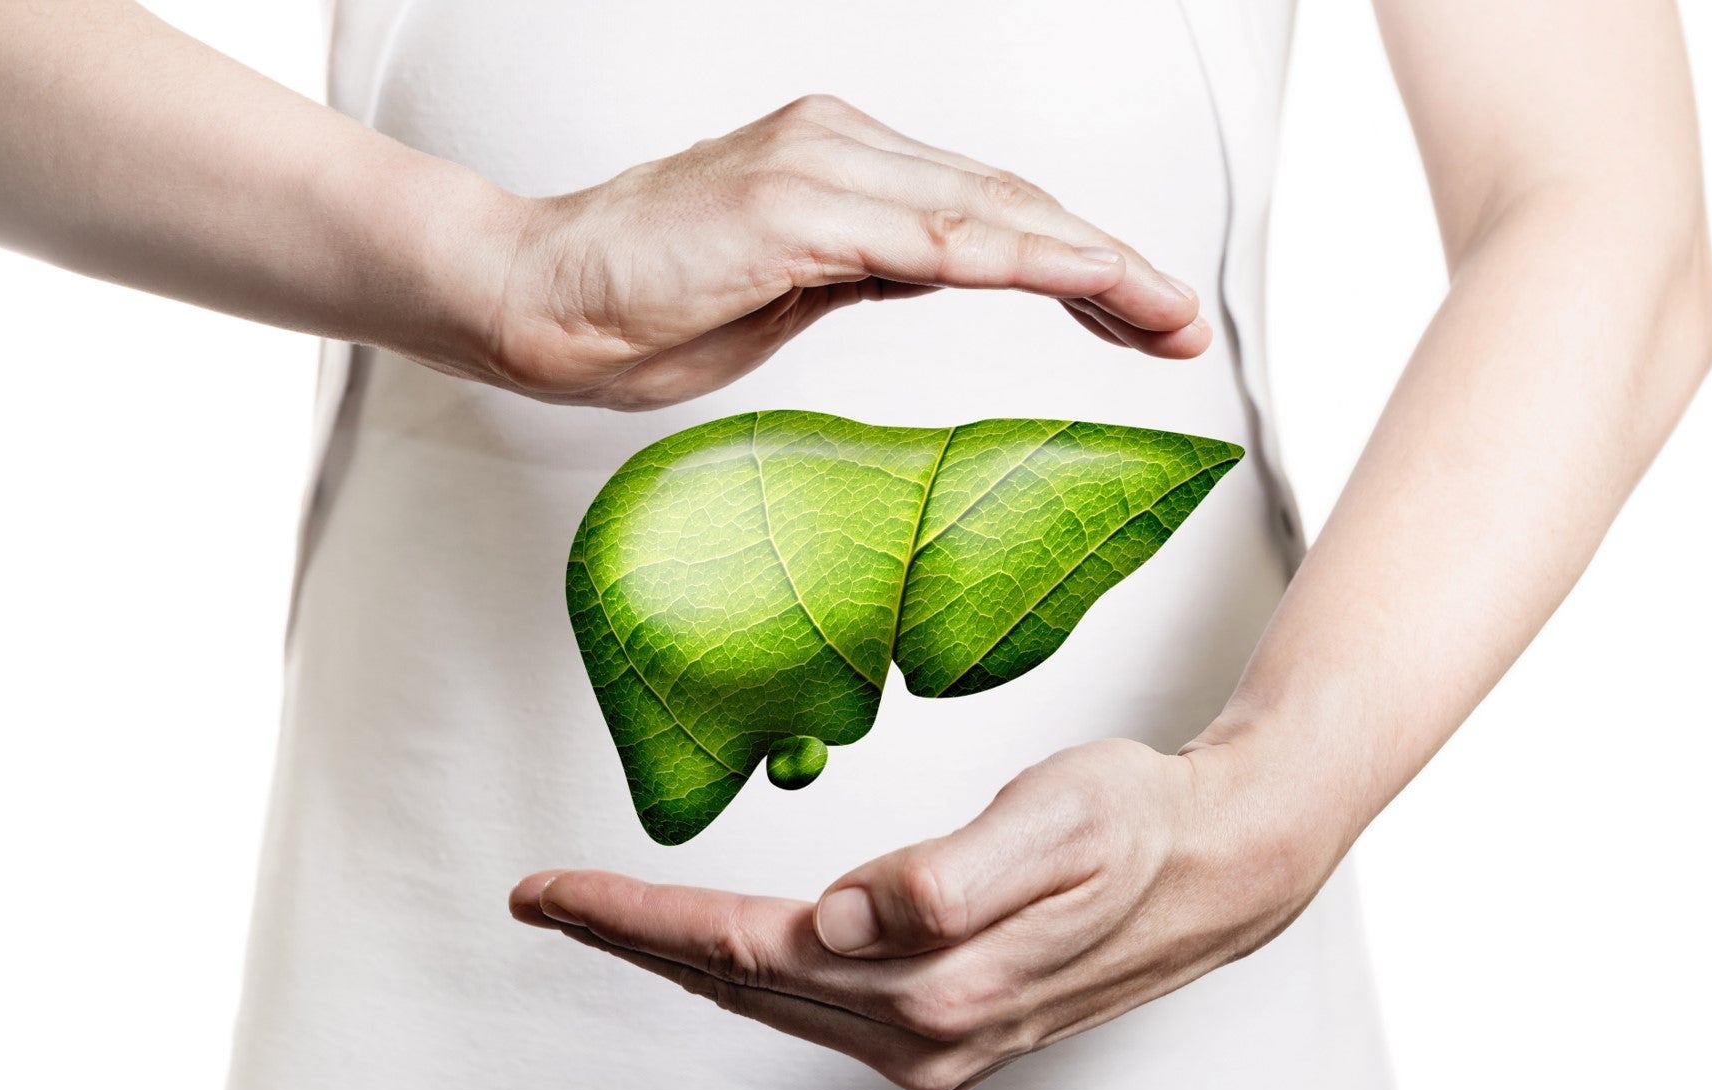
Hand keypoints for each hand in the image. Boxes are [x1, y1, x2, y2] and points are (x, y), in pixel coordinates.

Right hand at [457, 94, 1207, 409]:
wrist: (527, 297)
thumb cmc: (645, 310)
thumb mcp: (787, 295)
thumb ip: (865, 271)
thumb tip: (935, 269)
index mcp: (839, 167)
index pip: (987, 210)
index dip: (1076, 260)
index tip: (1143, 315)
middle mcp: (840, 145)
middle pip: (1009, 202)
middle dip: (1109, 266)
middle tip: (1184, 323)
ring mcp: (817, 167)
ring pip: (988, 212)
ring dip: (1091, 265)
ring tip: (1166, 316)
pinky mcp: (789, 207)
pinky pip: (929, 237)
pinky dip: (1017, 260)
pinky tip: (1086, 285)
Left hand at [509, 737, 1344, 1089]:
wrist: (1221, 866)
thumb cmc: (1139, 825)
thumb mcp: (1055, 824)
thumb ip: (946, 877)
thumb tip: (843, 918)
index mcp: (935, 983)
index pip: (743, 950)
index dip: (638, 918)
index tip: (554, 888)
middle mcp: (923, 1032)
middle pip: (735, 984)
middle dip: (631, 938)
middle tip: (544, 900)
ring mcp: (933, 1040)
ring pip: (766, 999)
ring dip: (676, 956)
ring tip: (603, 913)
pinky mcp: (946, 1024)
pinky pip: (809, 1002)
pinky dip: (742, 970)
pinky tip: (714, 945)